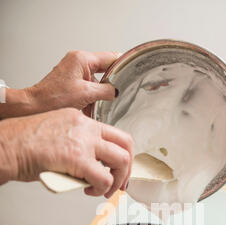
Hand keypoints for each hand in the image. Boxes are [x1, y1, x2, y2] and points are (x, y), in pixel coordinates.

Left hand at [0, 50, 119, 117]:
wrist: (35, 107)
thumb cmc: (53, 98)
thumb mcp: (86, 94)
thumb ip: (105, 90)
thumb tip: (116, 91)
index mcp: (82, 59)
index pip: (110, 58)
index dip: (123, 66)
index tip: (134, 73)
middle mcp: (79, 63)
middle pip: (105, 70)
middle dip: (112, 83)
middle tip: (120, 94)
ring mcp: (75, 73)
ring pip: (97, 82)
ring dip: (101, 94)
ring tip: (102, 104)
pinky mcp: (72, 84)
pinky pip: (89, 89)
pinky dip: (93, 99)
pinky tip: (93, 109)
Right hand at [0, 108, 132, 196]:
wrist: (5, 146)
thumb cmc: (21, 144)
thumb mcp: (55, 136)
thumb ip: (75, 148)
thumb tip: (86, 168)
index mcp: (80, 120)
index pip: (114, 134)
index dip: (121, 154)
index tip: (117, 169)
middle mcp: (85, 127)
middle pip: (125, 144)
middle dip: (126, 168)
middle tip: (119, 184)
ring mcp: (83, 142)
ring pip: (121, 160)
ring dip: (117, 180)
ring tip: (104, 190)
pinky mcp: (77, 159)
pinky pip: (104, 178)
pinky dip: (101, 189)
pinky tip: (89, 191)